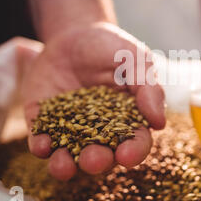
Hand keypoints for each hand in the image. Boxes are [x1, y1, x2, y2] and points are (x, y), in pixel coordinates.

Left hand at [22, 22, 165, 180]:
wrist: (74, 34)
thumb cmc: (112, 48)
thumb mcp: (135, 60)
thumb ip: (148, 88)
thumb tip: (159, 123)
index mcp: (128, 121)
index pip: (135, 142)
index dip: (134, 151)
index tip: (127, 155)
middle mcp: (99, 133)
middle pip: (101, 155)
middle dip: (98, 161)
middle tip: (94, 160)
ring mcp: (69, 129)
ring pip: (69, 156)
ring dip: (65, 165)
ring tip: (62, 165)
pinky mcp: (43, 122)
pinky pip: (41, 139)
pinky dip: (40, 145)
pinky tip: (41, 145)